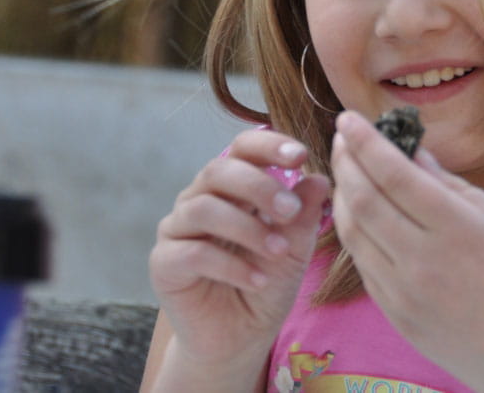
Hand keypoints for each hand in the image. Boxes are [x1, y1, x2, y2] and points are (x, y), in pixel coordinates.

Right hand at [149, 129, 329, 377]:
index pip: (242, 149)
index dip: (268, 145)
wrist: (241, 338)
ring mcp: (177, 230)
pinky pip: (192, 252)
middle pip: (219, 170)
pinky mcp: (163, 264)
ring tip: (279, 252)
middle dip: (259, 186)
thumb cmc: (267, 285)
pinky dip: (231, 265)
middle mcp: (199, 199)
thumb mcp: (295, 249)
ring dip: (247, 228)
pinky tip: (258, 280)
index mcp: (232, 187)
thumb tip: (319, 178)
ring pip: (203, 208)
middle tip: (291, 210)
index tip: (300, 155)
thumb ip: (303, 215)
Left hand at [330, 111, 483, 390]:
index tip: (349, 117)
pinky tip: (358, 211)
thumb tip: (413, 152)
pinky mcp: (394, 314)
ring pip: (353, 232)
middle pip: (364, 199)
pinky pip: (362, 263)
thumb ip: (453, 186)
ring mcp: (404, 292)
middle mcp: (423, 261)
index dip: (366, 142)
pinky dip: (353, 230)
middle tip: (341, 136)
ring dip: (342, 193)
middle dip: (345, 160)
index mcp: (458, 231)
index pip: (396, 175)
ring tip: (346, 169)